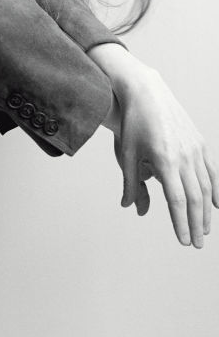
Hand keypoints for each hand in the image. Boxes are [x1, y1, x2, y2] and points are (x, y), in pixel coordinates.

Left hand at [90, 44, 217, 247]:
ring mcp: (195, 148)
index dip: (181, 223)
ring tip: (204, 230)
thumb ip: (131, 184)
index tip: (183, 241)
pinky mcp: (200, 142)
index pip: (177, 201)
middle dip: (196, 224)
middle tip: (196, 244)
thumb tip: (132, 208)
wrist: (146, 92)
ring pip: (206, 187)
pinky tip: (216, 205)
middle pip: (195, 199)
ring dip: (206, 211)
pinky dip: (215, 190)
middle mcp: (184, 156)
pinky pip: (211, 171)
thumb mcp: (126, 154)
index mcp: (164, 161)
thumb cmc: (133, 124)